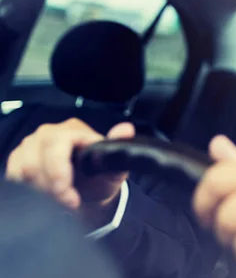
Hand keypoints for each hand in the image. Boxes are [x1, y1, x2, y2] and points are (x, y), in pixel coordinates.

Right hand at [5, 118, 133, 213]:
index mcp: (73, 129)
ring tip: (60, 198)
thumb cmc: (100, 178)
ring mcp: (30, 145)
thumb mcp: (115, 167)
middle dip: (52, 187)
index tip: (71, 197)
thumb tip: (126, 129)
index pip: (58, 144)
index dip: (60, 173)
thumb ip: (118, 148)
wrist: (88, 192)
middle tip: (68, 201)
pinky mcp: (17, 159)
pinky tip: (45, 194)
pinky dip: (28, 190)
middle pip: (36, 160)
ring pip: (23, 170)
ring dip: (42, 190)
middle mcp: (48, 133)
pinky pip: (13, 176)